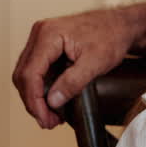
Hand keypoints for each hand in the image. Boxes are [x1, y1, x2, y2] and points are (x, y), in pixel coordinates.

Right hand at [11, 8, 138, 128]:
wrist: (121, 24)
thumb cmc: (112, 36)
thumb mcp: (96, 62)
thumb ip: (73, 82)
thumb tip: (52, 102)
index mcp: (48, 35)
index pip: (30, 74)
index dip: (34, 100)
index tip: (44, 118)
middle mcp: (40, 34)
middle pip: (24, 75)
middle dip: (33, 102)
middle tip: (48, 122)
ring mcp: (41, 38)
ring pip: (26, 74)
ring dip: (35, 97)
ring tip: (50, 115)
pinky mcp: (46, 45)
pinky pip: (35, 69)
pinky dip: (40, 87)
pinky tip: (52, 100)